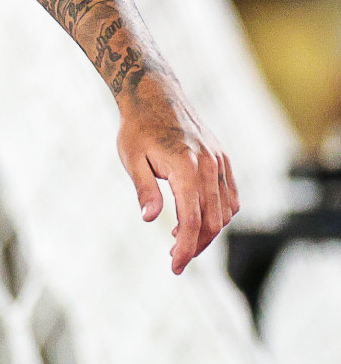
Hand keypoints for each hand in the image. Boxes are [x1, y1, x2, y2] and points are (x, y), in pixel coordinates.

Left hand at [115, 77, 238, 273]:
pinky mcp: (224, 160)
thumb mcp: (131, 159)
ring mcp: (220, 162)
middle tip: (175, 260)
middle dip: (197, 246)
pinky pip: (230, 197)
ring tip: (178, 238)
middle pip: (213, 221)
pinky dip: (218, 214)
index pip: (193, 220)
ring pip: (225, 212)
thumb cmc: (137, 128)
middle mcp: (210, 165)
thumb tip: (149, 219)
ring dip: (207, 232)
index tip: (175, 267)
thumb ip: (144, 189)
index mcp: (186, 166)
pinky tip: (194, 220)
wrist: (155, 95)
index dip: (186, 249)